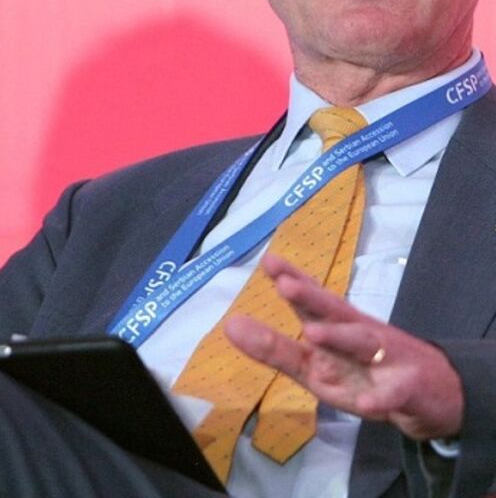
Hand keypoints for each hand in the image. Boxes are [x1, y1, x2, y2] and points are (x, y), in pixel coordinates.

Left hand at [224, 253, 462, 440]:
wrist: (433, 398)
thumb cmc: (363, 372)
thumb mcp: (314, 366)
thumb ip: (274, 348)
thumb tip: (229, 325)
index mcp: (336, 328)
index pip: (312, 300)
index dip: (292, 280)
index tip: (269, 261)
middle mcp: (359, 335)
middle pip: (335, 312)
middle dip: (311, 297)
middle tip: (285, 285)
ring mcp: (386, 359)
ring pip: (363, 343)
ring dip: (339, 336)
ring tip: (312, 333)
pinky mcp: (408, 389)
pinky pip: (394, 393)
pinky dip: (381, 397)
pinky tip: (367, 402)